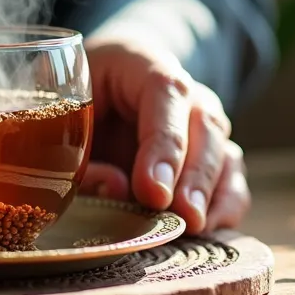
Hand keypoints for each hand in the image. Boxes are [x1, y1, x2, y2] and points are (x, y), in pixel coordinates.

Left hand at [80, 38, 249, 233]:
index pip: (166, 93)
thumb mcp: (64, 116)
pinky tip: (204, 230)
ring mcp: (202, 126)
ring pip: (224, 154)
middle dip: (194, 176)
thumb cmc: (77, 100)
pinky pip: (230, 181)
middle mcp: (184, 94)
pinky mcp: (210, 159)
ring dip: (212, 195)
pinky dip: (224, 207)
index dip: (164, 144)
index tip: (153, 191)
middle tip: (181, 214)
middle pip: (204, 126)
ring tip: (193, 226)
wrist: (97, 87)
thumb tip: (116, 188)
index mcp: (141, 64)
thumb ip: (81, 154)